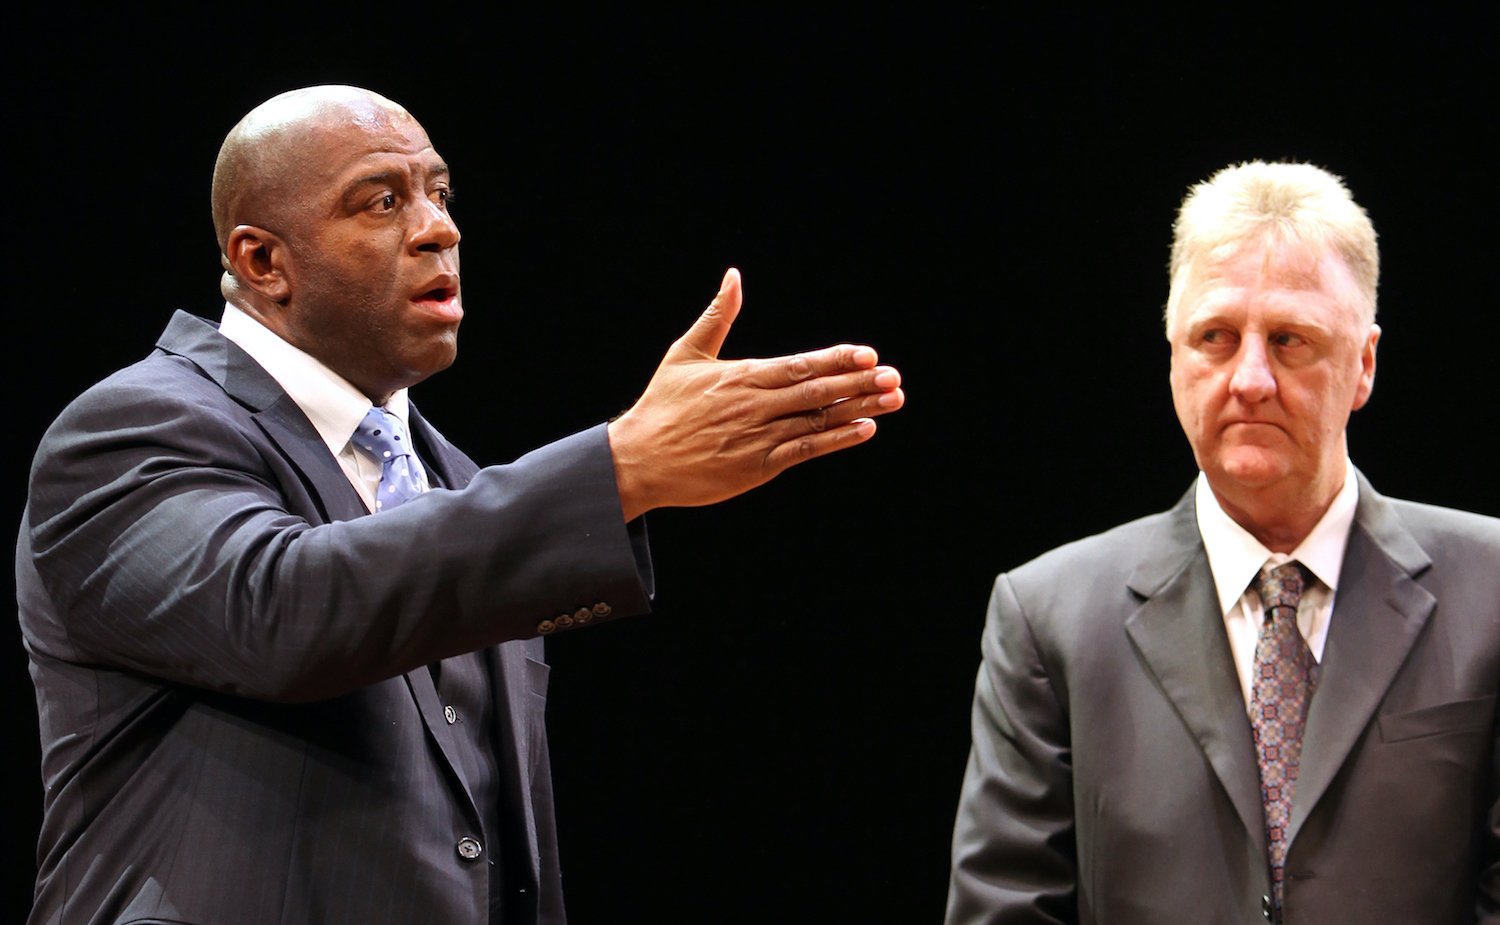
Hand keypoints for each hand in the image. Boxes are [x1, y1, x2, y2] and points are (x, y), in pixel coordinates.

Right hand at [607, 268, 904, 521]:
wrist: (638, 459)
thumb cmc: (662, 406)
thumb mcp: (685, 354)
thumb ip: (716, 315)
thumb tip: (733, 275)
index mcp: (742, 376)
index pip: (800, 364)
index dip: (837, 359)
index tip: (868, 354)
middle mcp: (755, 405)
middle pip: (818, 391)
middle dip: (859, 383)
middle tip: (894, 376)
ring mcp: (758, 437)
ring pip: (818, 420)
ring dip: (859, 409)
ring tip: (892, 399)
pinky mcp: (757, 468)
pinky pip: (805, 450)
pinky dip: (836, 440)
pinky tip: (864, 429)